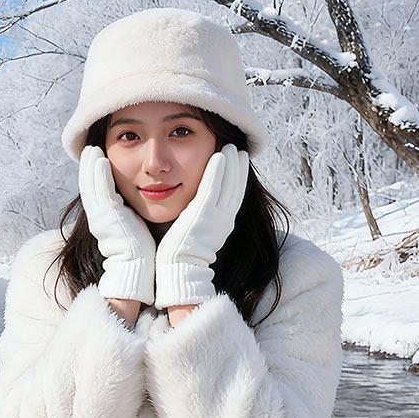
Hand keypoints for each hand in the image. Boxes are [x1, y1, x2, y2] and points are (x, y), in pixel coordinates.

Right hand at [79, 145, 155, 304]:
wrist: (138, 268)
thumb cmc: (140, 251)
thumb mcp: (131, 227)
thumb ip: (128, 214)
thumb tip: (133, 207)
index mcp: (103, 218)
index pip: (95, 191)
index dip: (93, 174)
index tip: (96, 158)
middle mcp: (98, 216)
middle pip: (88, 184)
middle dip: (88, 165)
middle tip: (90, 148)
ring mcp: (100, 216)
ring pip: (91, 184)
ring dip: (90, 164)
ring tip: (92, 148)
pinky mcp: (108, 216)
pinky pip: (101, 189)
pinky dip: (99, 173)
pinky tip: (101, 159)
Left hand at [154, 144, 248, 309]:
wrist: (179, 271)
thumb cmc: (180, 257)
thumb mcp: (195, 236)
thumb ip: (198, 222)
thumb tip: (194, 214)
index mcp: (221, 226)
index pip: (233, 196)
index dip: (238, 178)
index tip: (238, 163)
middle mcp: (223, 220)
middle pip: (235, 187)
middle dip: (239, 167)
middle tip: (239, 149)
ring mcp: (215, 217)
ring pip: (229, 183)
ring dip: (231, 163)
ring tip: (232, 146)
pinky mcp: (204, 214)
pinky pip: (213, 186)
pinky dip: (218, 170)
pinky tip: (220, 155)